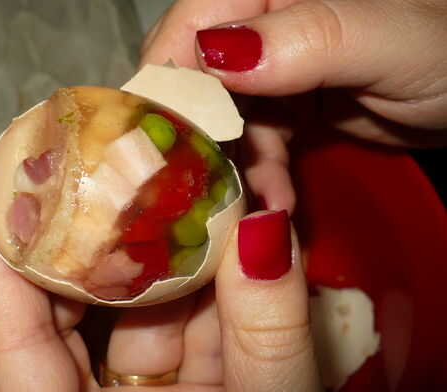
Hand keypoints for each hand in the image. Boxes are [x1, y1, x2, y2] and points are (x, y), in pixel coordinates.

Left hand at [0, 183, 329, 391]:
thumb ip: (268, 338)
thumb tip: (264, 228)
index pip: (18, 348)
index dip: (3, 261)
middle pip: (72, 316)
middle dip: (90, 235)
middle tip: (97, 160)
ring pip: (135, 310)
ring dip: (161, 245)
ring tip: (170, 177)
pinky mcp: (187, 390)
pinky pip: (182, 323)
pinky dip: (201, 277)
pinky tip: (216, 227)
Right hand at [141, 0, 446, 210]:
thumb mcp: (389, 40)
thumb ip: (305, 39)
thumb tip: (211, 55)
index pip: (191, 25)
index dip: (169, 82)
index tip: (166, 143)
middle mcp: (262, 23)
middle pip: (195, 76)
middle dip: (200, 135)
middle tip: (205, 188)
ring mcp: (273, 66)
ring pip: (221, 118)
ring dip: (236, 166)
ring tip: (257, 205)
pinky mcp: (287, 103)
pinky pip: (254, 140)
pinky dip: (261, 173)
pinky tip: (277, 199)